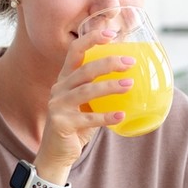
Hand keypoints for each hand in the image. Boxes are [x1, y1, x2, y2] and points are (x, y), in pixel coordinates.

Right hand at [36, 29, 134, 168]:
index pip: (74, 51)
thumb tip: (131, 77)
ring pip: (86, 91)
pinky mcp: (61, 124)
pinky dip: (106, 117)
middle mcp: (59, 89)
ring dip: (109, 87)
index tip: (111, 33)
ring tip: (129, 85)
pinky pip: (88, 119)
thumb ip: (99, 90)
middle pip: (84, 70)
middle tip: (130, 63)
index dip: (91, 39)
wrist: (56, 153)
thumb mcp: (86, 104)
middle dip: (108, 63)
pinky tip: (121, 115)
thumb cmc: (76, 125)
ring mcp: (58, 106)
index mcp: (64, 79)